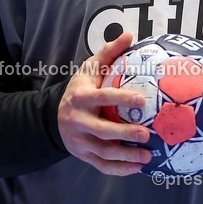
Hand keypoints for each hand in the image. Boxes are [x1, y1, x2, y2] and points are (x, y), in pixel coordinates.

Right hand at [57, 32, 152, 175]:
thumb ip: (108, 53)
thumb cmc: (80, 89)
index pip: (102, 98)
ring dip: (126, 156)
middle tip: (147, 135)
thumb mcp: (89, 69)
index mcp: (81, 98)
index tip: (142, 99)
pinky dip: (120, 169)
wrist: (54, 116)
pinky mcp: (84, 156)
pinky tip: (138, 168)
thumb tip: (129, 34)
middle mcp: (78, 121)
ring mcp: (80, 141)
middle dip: (125, 134)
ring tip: (148, 156)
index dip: (121, 98)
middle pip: (102, 131)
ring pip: (103, 152)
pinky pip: (102, 166)